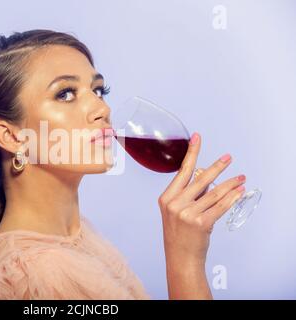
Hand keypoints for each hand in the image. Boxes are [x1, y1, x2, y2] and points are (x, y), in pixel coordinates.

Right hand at [158, 133, 245, 298]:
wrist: (180, 257)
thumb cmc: (178, 235)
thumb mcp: (175, 212)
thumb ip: (188, 195)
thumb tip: (206, 180)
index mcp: (166, 198)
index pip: (181, 171)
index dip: (191, 153)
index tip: (197, 138)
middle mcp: (175, 204)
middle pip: (200, 179)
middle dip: (217, 167)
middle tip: (228, 158)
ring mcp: (187, 214)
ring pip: (214, 193)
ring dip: (230, 184)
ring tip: (241, 178)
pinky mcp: (201, 223)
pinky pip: (220, 206)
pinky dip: (231, 198)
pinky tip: (238, 192)